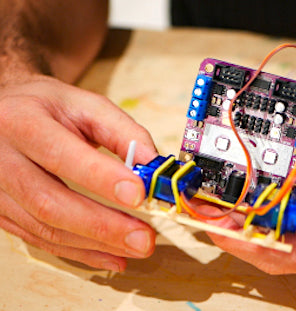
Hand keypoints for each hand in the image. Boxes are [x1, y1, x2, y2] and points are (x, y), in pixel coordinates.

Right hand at [0, 74, 157, 271]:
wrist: (4, 116)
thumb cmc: (47, 108)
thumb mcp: (85, 105)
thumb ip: (122, 131)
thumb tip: (153, 164)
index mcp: (21, 122)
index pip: (60, 154)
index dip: (100, 177)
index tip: (138, 194)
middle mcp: (0, 159)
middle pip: (49, 202)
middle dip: (102, 225)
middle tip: (143, 238)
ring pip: (45, 228)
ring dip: (96, 244)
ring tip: (136, 248)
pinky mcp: (2, 213)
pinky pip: (40, 240)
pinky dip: (81, 252)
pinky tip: (112, 256)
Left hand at [206, 121, 295, 282]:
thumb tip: (265, 161)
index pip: (282, 252)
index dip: (241, 238)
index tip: (211, 222)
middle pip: (283, 256)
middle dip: (245, 233)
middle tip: (212, 212)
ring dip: (265, 229)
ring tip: (232, 207)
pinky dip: (288, 226)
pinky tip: (269, 207)